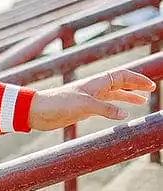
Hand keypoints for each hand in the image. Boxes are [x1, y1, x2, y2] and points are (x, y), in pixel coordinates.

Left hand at [28, 67, 156, 130]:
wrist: (39, 111)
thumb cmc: (58, 103)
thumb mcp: (84, 106)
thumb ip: (105, 110)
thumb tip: (125, 114)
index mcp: (97, 83)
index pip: (122, 76)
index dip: (137, 80)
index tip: (150, 86)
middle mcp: (95, 88)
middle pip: (120, 83)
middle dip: (136, 85)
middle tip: (151, 90)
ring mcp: (91, 98)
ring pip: (114, 94)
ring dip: (128, 96)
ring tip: (142, 100)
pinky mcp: (85, 108)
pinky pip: (106, 105)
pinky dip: (116, 107)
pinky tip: (122, 113)